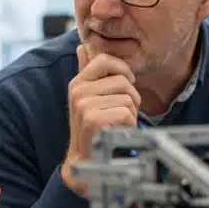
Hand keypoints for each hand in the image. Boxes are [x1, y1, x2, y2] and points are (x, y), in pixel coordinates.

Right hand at [62, 44, 141, 195]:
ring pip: (127, 98)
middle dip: (131, 98)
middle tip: (122, 112)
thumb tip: (81, 47)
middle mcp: (78, 91)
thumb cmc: (91, 128)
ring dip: (130, 114)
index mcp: (78, 82)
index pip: (105, 59)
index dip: (123, 69)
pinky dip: (128, 125)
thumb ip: (86, 72)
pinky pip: (126, 113)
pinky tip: (117, 131)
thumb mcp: (87, 98)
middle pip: (123, 81)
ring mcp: (83, 105)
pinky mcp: (92, 120)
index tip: (126, 83)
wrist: (85, 160)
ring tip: (117, 123)